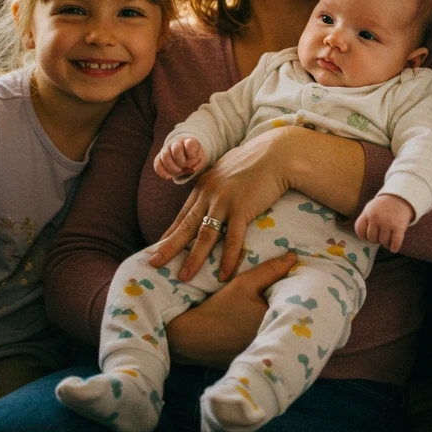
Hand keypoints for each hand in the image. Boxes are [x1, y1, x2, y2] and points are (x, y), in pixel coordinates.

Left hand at [149, 127, 292, 283]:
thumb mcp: (227, 170)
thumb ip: (217, 184)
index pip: (182, 214)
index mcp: (204, 186)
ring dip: (193, 259)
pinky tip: (223, 275)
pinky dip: (227, 259)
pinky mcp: (242, 209)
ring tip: (184, 277)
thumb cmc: (256, 161)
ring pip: (204, 236)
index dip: (169, 233)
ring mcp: (224, 202)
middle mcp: (209, 194)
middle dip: (168, 247)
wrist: (277, 154)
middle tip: (154, 264)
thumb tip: (212, 194)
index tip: (158, 247)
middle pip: (185, 226)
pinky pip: (232, 240)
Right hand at [154, 136, 206, 179]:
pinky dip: (162, 172)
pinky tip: (168, 177)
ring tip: (178, 172)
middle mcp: (177, 143)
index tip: (195, 159)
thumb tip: (190, 168)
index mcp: (189, 142)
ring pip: (165, 156)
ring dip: (171, 167)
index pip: (189, 144)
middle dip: (180, 161)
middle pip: (176, 149)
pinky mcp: (159, 157)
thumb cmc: (194, 158)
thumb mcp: (200, 160)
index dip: (191, 154)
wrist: (185, 156)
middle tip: (184, 167)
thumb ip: (197, 164)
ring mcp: (167, 149)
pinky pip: (157, 163)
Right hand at [165, 251, 297, 365]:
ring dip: (285, 316)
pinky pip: (272, 338)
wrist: (191, 338)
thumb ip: (270, 270)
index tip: (306, 280)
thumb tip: (293, 256)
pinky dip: (273, 328)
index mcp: (276, 323)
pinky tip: (268, 318)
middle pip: (295, 318)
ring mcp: (267, 352)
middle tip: (299, 288)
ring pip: (284, 328)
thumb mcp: (244, 284)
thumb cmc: (218, 309)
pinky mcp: (257, 357)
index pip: (301, 304)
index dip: (304, 291)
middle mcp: (276, 341)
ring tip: (286, 300)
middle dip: (297, 304)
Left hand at [354, 193, 413, 252]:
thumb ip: (365, 220)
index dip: (364, 236)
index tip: (368, 235)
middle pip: (371, 239)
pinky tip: (394, 247)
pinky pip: (395, 244)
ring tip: (388, 237)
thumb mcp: (370, 208)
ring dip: (386, 243)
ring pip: (383, 242)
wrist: (401, 197)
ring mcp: (387, 223)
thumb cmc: (383, 206)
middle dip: (376, 239)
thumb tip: (365, 238)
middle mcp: (376, 218)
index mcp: (367, 213)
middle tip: (381, 235)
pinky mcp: (399, 227)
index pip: (359, 231)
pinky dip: (394, 248)